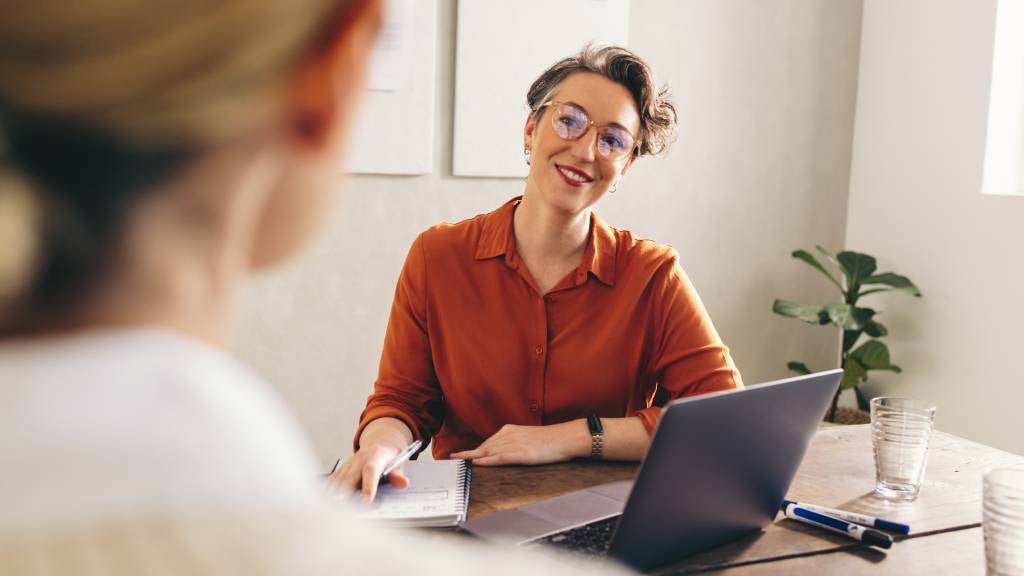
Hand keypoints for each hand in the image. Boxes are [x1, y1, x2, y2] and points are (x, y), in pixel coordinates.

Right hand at [328, 444, 409, 501]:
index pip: (371, 471)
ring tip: (329, 511)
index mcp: (375, 457)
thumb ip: (398, 475)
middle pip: (349, 478)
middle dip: (344, 493)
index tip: (366, 502)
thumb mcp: (399, 464)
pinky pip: (332, 481)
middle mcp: (359, 460)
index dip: (368, 487)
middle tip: (341, 509)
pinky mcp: (341, 470)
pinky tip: (323, 503)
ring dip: (333, 495)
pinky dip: (327, 491)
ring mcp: (348, 465)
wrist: (380, 443)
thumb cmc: (389, 457)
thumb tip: (403, 483)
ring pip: (338, 480)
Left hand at [450, 421, 588, 465]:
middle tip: (450, 458)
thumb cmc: (551, 440)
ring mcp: (514, 444)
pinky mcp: (520, 454)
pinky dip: (486, 461)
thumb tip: (504, 452)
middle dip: (466, 453)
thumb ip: (515, 443)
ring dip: (471, 457)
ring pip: (487, 452)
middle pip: (483, 447)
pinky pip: (499, 458)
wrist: (566, 437)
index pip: (487, 443)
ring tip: (456, 462)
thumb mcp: (529, 438)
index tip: (459, 454)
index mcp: (510, 430)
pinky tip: (476, 463)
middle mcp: (509, 435)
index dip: (472, 450)